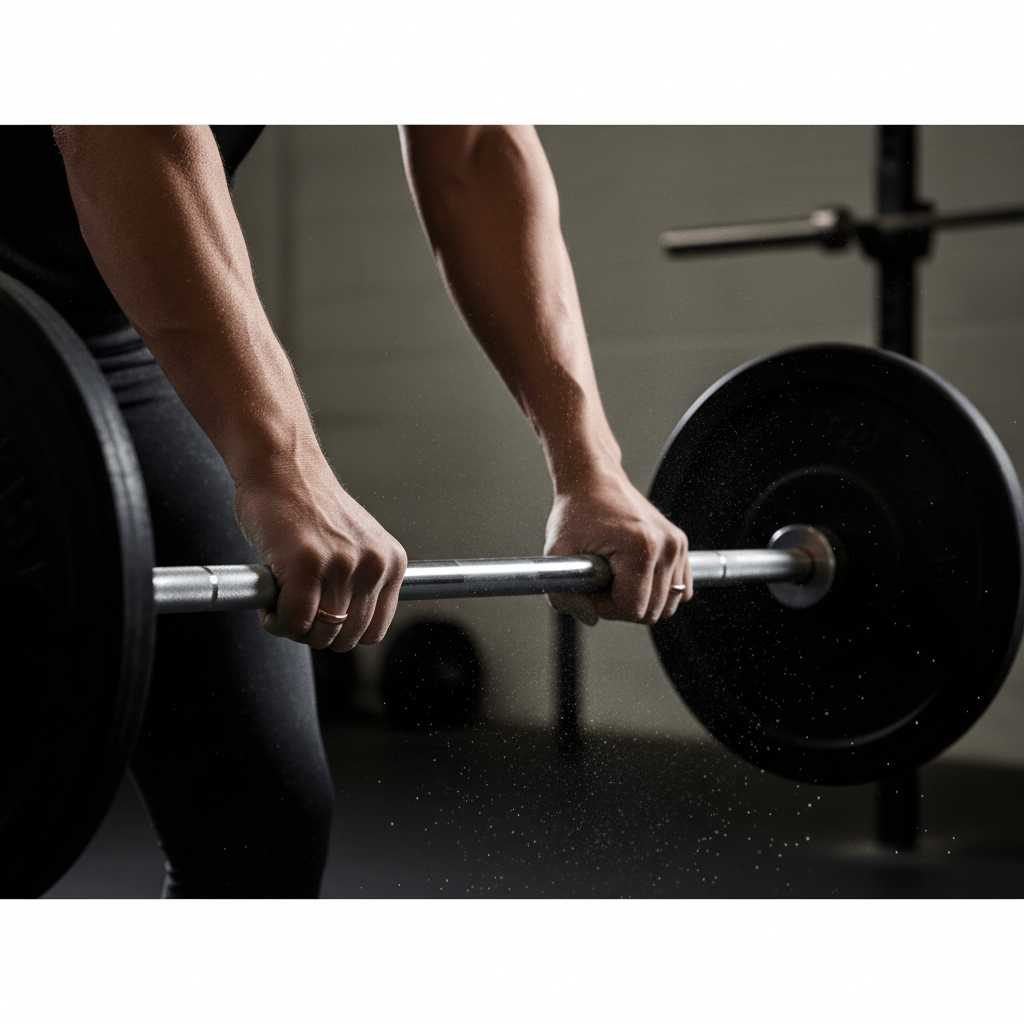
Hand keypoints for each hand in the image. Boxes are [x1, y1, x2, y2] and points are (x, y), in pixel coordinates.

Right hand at [232, 453, 406, 651]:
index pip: (374, 630)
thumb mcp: (355, 545)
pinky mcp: (307, 563)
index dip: (342, 633)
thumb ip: (360, 581)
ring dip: (293, 627)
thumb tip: (345, 629)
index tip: (321, 620)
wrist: (281, 467)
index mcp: (392, 562)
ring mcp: (342, 564)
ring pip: (319, 633)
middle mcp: (373, 564)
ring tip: (281, 604)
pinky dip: (276, 621)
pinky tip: (269, 603)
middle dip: (315, 633)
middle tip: (294, 611)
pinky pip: (294, 620)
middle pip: (346, 636)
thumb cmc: (308, 507)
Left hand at [544, 467, 690, 625]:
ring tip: (615, 579)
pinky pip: (680, 589)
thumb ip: (564, 594)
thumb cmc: (576, 511)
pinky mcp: (680, 545)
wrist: (594, 479)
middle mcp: (666, 547)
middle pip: (653, 611)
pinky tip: (633, 576)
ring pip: (668, 604)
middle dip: (622, 606)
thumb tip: (590, 618)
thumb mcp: (557, 551)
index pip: (633, 609)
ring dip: (641, 600)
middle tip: (600, 584)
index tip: (589, 590)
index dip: (605, 609)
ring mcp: (677, 545)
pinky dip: (657, 591)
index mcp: (641, 548)